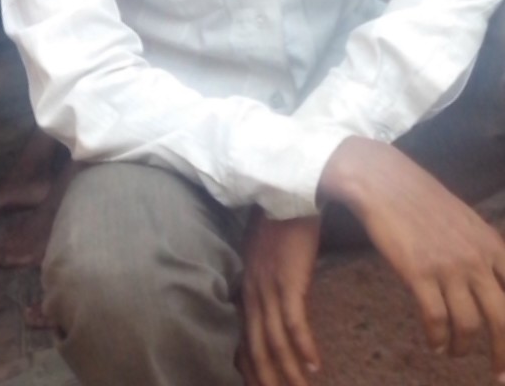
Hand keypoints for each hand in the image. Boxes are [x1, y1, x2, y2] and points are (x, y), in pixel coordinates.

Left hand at [238, 208, 320, 385]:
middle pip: (255, 348)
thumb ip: (265, 275)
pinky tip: (314, 366)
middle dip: (266, 379)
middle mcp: (252, 290)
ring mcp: (269, 287)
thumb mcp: (265, 250)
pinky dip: (304, 348)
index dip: (249, 366)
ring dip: (288, 373)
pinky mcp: (289, 281)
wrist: (288, 190)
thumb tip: (276, 294)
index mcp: (246, 284)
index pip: (242, 337)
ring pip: (274, 342)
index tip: (256, 385)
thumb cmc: (282, 217)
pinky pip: (294, 324)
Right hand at [319, 137, 504, 378]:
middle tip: (499, 376)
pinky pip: (436, 320)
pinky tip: (434, 343)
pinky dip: (437, 339)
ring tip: (453, 351)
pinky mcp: (418, 273)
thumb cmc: (422, 199)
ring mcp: (447, 266)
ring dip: (462, 347)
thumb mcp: (465, 222)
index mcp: (491, 244)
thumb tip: (493, 285)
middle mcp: (476, 258)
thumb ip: (483, 252)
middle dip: (503, 354)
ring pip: (469, 326)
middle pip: (502, 320)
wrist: (383, 181)